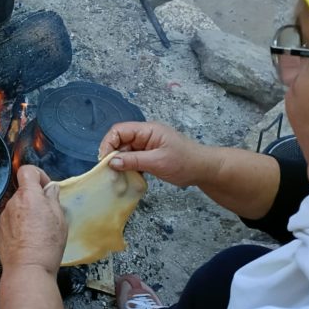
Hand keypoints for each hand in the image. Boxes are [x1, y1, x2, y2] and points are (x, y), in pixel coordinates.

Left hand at [0, 165, 66, 274]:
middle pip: (24, 191)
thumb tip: (50, 188)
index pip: (27, 170)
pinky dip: (20, 225)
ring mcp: (4, 217)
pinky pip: (11, 220)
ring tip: (39, 231)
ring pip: (18, 207)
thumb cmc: (46, 244)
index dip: (38, 175)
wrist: (27, 269)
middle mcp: (12, 203)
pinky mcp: (0, 230)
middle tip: (48, 215)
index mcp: (28, 195)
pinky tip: (29, 239)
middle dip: (36, 198)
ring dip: (27, 213)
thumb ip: (53, 198)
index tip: (46, 188)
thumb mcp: (59, 218)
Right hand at [98, 122, 212, 187]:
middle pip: (119, 141)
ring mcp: (146, 146)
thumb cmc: (184, 162)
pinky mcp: (148, 156)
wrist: (203, 170)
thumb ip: (134, 160)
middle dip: (112, 156)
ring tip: (116, 177)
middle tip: (109, 172)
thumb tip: (111, 162)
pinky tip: (126, 178)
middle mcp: (144, 135)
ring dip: (119, 164)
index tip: (105, 161)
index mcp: (147, 130)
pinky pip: (131, 159)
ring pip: (124, 152)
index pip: (119, 131)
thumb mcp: (158, 162)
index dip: (108, 143)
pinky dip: (127, 168)